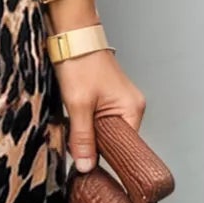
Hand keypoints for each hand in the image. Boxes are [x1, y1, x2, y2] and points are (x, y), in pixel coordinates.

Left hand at [55, 49, 145, 172]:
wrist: (71, 36)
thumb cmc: (80, 63)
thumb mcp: (78, 105)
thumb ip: (83, 138)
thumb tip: (86, 166)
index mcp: (132, 109)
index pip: (124, 148)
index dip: (104, 158)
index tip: (87, 164)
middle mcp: (130, 107)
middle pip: (113, 141)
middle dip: (91, 144)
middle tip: (73, 140)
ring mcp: (118, 102)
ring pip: (102, 131)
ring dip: (85, 133)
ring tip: (71, 121)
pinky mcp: (106, 98)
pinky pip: (96, 120)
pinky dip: (83, 122)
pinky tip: (72, 116)